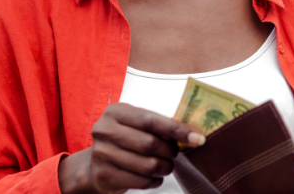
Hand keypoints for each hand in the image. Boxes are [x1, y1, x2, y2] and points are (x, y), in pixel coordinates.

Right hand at [85, 102, 204, 193]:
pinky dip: (154, 180)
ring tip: (166, 166)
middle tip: (175, 153)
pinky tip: (155, 176)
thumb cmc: (125, 139)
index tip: (198, 138)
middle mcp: (104, 130)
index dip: (176, 129)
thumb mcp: (135, 124)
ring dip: (164, 168)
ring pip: (147, 165)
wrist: (95, 164)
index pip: (151, 120)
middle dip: (170, 151)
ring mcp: (101, 153)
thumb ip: (159, 125)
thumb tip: (194, 134)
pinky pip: (140, 181)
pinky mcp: (104, 175)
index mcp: (115, 111)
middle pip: (150, 143)